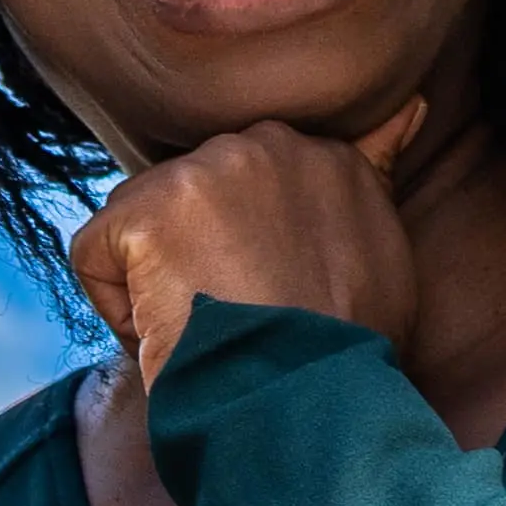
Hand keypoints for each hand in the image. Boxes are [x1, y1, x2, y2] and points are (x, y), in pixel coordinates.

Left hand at [68, 122, 420, 388]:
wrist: (312, 400)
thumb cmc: (350, 350)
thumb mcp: (386, 249)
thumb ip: (376, 176)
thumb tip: (410, 106)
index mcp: (326, 156)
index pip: (251, 182)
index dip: (245, 247)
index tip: (269, 291)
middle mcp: (268, 145)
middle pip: (190, 197)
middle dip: (198, 256)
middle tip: (241, 316)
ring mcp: (206, 171)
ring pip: (139, 224)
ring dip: (158, 282)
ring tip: (211, 329)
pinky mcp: (149, 209)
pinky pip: (95, 256)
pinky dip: (117, 310)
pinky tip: (169, 335)